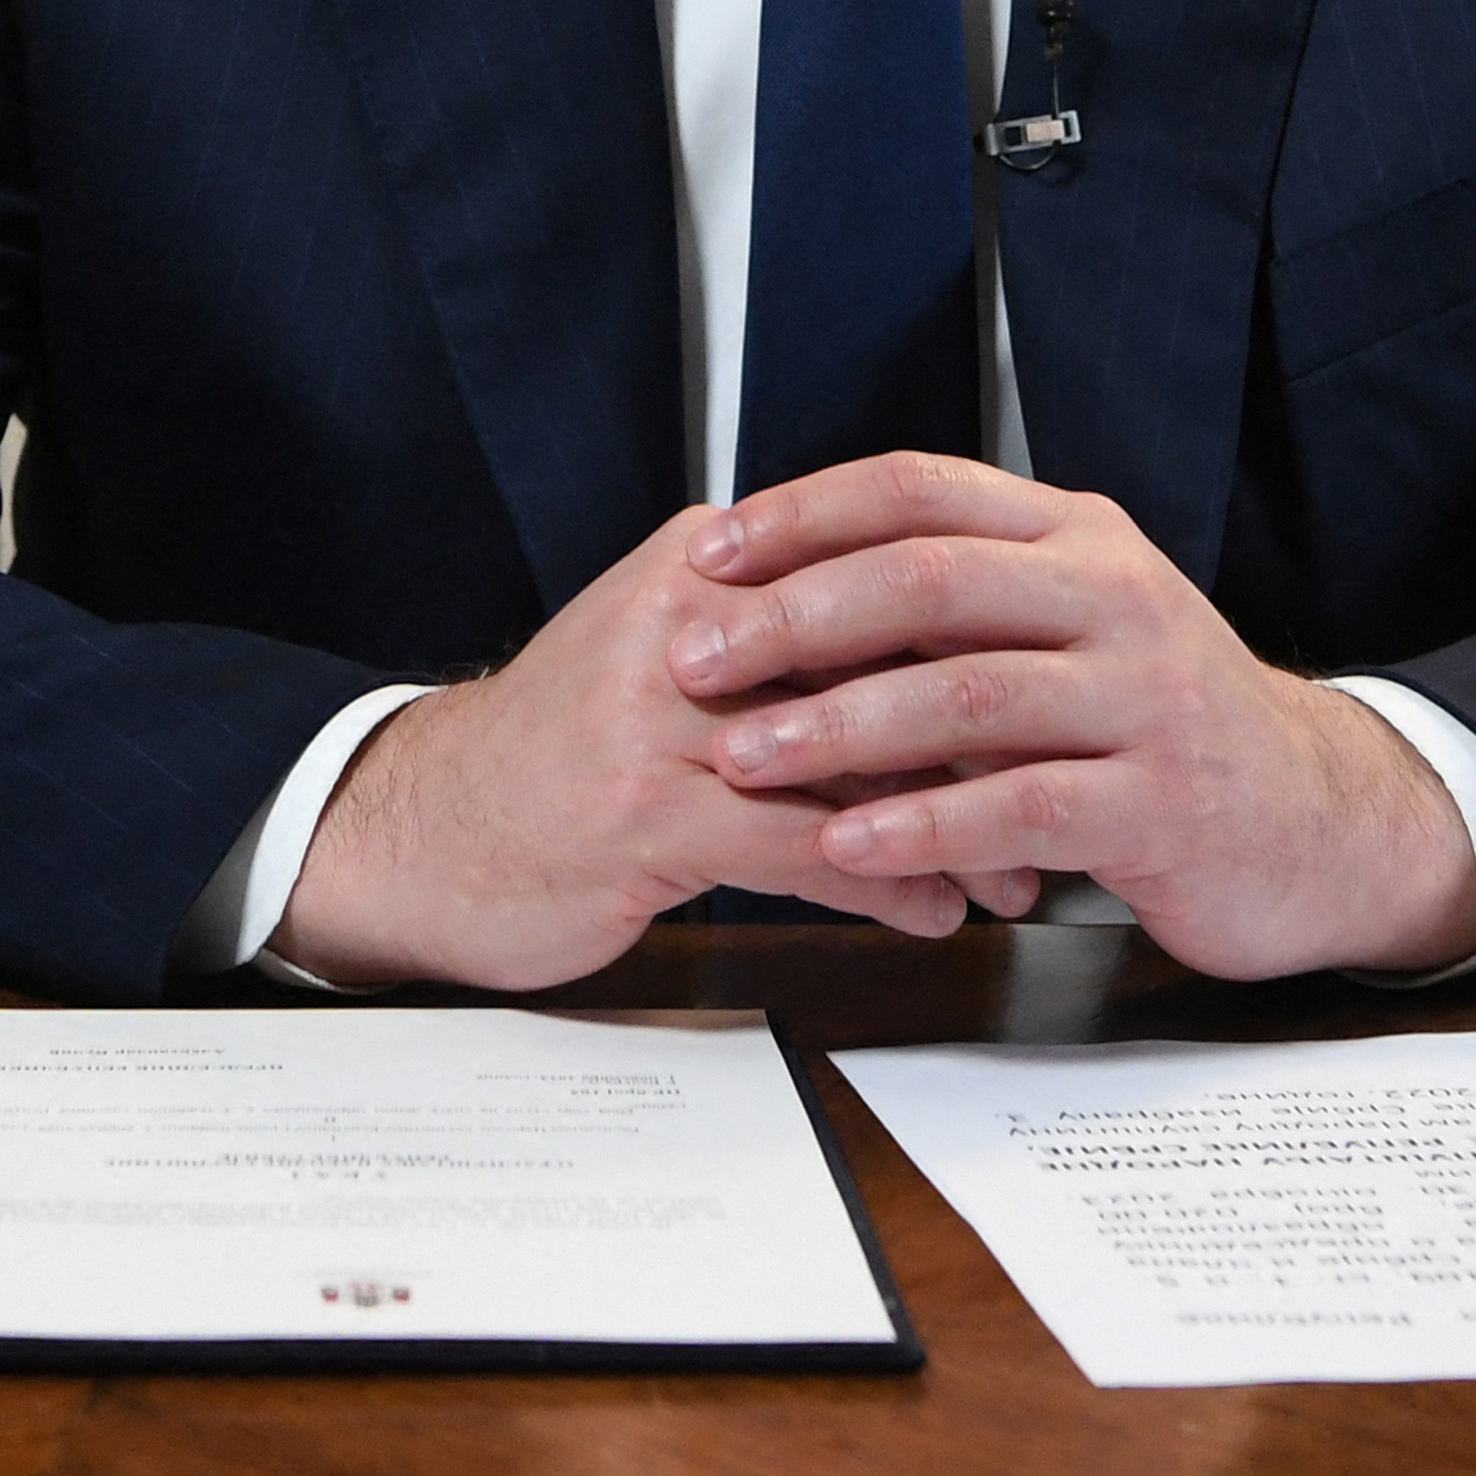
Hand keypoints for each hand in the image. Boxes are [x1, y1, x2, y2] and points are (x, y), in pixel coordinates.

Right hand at [274, 504, 1000, 990]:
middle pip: (876, 660)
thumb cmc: (560, 757)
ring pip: (853, 757)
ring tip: (1011, 871)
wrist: (420, 829)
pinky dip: (885, 880)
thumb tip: (926, 663)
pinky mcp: (645, 812)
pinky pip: (805, 845)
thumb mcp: (666, 663)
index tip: (1045, 695)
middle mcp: (684, 623)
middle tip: (1056, 788)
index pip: (869, 577)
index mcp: (698, 566)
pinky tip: (932, 908)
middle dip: (979, 734)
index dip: (969, 641)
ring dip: (950, 825)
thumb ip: (778, 645)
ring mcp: (659, 717)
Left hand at [671, 454, 1475, 982]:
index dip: (804, 514)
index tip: (707, 550)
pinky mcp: (1161, 803)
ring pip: (968, 693)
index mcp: (1077, 536)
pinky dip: (921, 825)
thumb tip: (787, 585)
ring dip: (838, 726)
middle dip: (794, 616)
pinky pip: (1020, 807)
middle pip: (930, 578)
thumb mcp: (1070, 626)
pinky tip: (847, 845)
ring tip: (744, 755)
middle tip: (694, 656)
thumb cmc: (1159, 724)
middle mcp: (1115, 596)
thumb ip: (959, 600)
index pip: (920, 488)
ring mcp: (1145, 698)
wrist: (1313, 817)